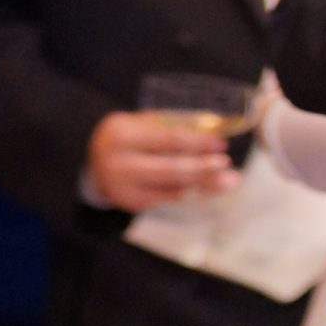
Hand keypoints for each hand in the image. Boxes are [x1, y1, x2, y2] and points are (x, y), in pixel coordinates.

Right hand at [86, 110, 236, 211]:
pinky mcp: (131, 202)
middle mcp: (120, 163)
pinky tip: (206, 186)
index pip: (169, 139)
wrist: (95, 162)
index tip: (221, 143)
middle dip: (204, 168)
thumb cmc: (129, 136)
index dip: (199, 142)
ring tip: (230, 181)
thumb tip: (218, 130)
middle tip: (227, 165)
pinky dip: (189, 190)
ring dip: (205, 184)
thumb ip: (174, 125)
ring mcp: (123, 187)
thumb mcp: (142, 122)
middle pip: (172, 168)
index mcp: (123, 135)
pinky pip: (167, 197)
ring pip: (173, 187)